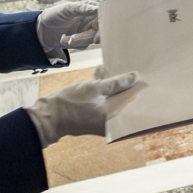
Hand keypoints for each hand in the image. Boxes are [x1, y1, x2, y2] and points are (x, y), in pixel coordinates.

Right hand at [25, 71, 139, 147]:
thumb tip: (135, 77)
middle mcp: (111, 122)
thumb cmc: (69, 103)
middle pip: (126, 100)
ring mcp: (103, 120)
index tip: (145, 75)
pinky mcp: (95, 116)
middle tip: (133, 71)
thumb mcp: (94, 88)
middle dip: (128, 85)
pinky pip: (105, 101)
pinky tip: (101, 74)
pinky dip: (104, 90)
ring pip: (114, 99)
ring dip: (114, 85)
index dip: (139, 87)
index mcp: (114, 117)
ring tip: (114, 70)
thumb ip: (116, 83)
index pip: (134, 100)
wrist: (47, 117)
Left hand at [37, 1, 99, 59]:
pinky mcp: (83, 41)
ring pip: (92, 40)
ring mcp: (89, 31)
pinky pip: (85, 46)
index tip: (98, 33)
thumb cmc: (55, 14)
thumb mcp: (68, 9)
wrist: (41, 29)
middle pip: (101, 31)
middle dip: (87, 36)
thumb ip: (84, 8)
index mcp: (93, 9)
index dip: (104, 25)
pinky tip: (63, 39)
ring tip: (63, 37)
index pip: (105, 17)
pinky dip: (73, 45)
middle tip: (79, 39)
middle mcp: (94, 20)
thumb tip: (98, 8)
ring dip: (77, 41)